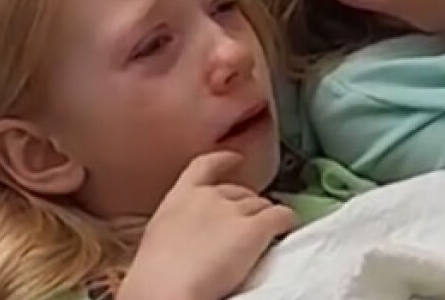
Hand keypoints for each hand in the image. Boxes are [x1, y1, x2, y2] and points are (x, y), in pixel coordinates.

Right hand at [118, 152, 296, 299]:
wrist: (168, 291)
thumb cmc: (156, 275)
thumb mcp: (159, 237)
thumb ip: (179, 224)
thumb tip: (189, 235)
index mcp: (179, 198)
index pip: (203, 166)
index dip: (223, 161)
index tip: (234, 159)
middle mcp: (208, 197)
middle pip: (239, 192)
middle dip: (246, 207)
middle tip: (247, 226)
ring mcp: (234, 211)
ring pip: (262, 205)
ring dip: (265, 217)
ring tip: (266, 236)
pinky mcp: (256, 228)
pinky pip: (281, 216)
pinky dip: (287, 220)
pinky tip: (288, 229)